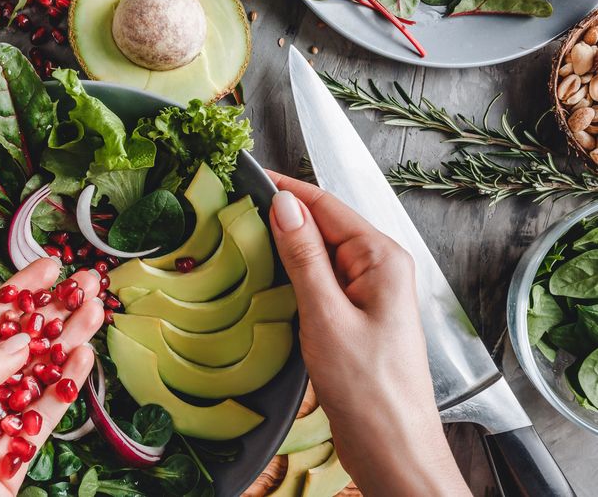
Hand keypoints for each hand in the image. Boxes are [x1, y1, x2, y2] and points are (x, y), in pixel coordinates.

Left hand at [0, 258, 104, 496]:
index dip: (19, 290)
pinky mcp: (13, 454)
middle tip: (87, 283)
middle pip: (16, 341)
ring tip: (96, 312)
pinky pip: (45, 413)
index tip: (49, 265)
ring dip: (66, 343)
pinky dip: (65, 387)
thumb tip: (18, 341)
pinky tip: (83, 360)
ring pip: (36, 374)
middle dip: (53, 310)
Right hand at [266, 171, 468, 496]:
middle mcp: (379, 269)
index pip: (326, 206)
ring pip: (320, 256)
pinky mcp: (356, 318)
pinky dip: (294, 277)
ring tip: (242, 240)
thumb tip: (284, 206)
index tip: (247, 178)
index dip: (285, 190)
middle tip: (233, 212)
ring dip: (286, 248)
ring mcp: (369, 294)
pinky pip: (321, 283)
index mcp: (381, 258)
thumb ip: (304, 257)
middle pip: (324, 226)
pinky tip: (269, 281)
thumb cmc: (369, 389)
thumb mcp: (326, 316)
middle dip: (282, 218)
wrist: (392, 447)